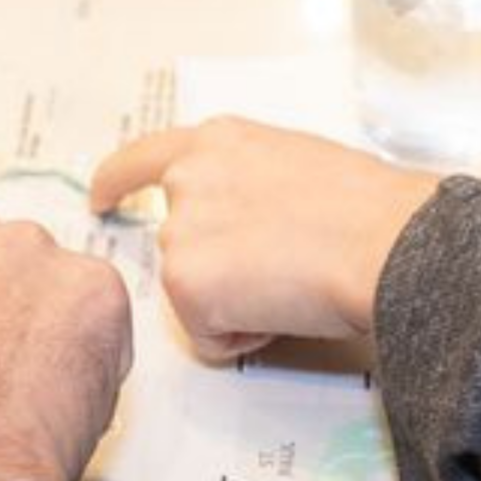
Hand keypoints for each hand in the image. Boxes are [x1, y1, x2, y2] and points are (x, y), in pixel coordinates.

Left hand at [88, 118, 436, 355]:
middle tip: (278, 273)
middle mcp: (187, 179)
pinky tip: (283, 309)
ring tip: (294, 283)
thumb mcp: (298, 162)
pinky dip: (243, 337)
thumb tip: (258, 215)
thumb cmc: (368, 209)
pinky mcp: (185, 284)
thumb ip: (252, 181)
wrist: (382, 242)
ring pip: (197, 293)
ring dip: (238, 303)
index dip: (117, 180)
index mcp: (218, 142)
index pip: (145, 156)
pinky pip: (209, 335)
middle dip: (214, 269)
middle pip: (178, 243)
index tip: (99, 197)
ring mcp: (180, 232)